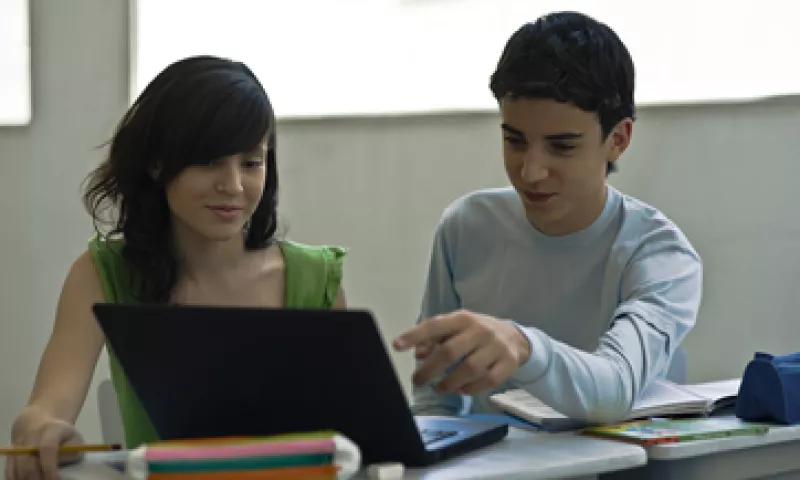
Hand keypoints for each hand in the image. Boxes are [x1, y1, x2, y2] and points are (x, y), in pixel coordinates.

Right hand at [5, 408, 84, 479]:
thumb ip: (70, 452)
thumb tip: (58, 466)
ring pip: (16, 467)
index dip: (49, 466)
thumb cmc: (63, 435)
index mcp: (52, 429)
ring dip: (25, 479)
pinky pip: (9, 471)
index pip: (48, 448)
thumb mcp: (75, 440)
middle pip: (28, 461)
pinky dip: (16, 479)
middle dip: (35, 477)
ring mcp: (17, 445)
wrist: (40, 422)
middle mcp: (31, 435)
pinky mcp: (10, 455)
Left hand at [393, 310, 530, 394]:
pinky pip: (487, 381)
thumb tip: (418, 353)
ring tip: (439, 388)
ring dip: (449, 382)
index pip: (435, 326)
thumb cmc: (477, 332)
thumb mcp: (456, 328)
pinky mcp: (508, 363)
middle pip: (450, 352)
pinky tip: (461, 390)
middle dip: (429, 369)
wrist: (515, 336)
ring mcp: (496, 347)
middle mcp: (480, 330)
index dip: (415, 335)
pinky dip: (471, 388)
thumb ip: (435, 338)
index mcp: (463, 318)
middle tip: (418, 380)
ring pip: (469, 369)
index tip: (397, 345)